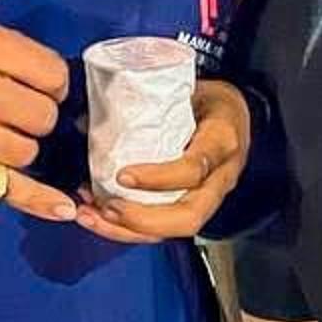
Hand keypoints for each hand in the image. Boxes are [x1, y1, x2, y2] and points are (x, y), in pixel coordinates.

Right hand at [0, 0, 75, 218]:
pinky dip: (36, 198)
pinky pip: (5, 183)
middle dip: (37, 112)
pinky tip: (64, 207)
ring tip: (3, 129)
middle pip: (42, 114)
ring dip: (22, 143)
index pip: (49, 72)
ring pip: (25, 148)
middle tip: (15, 104)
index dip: (47, 78)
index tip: (29, 76)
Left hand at [75, 80, 252, 245]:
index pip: (194, 169)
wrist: (235, 115)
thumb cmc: (209, 102)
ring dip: (128, 230)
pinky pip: (164, 228)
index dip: (158, 178)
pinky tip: (99, 216)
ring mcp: (209, 197)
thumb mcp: (188, 91)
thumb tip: (86, 119)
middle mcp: (220, 177)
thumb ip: (148, 104)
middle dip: (142, 219)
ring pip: (174, 229)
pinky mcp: (193, 207)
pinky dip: (128, 228)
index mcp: (221, 141)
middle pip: (189, 216)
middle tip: (106, 207)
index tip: (122, 175)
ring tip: (92, 216)